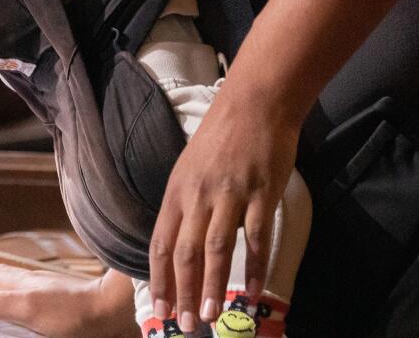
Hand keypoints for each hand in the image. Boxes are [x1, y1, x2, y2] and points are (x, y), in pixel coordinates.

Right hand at [0, 265, 136, 337]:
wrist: (106, 307)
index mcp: (18, 285)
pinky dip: (6, 284)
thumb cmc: (69, 313)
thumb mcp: (27, 310)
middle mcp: (26, 281)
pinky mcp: (52, 291)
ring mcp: (40, 285)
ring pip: (7, 278)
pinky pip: (20, 283)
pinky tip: (12, 290)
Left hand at [147, 94, 300, 331]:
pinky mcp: (260, 193)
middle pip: (184, 252)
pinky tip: (253, 290)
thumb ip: (185, 205)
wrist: (254, 104)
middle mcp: (197, 195)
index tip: (160, 309)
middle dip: (184, 293)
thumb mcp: (189, 168)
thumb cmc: (220, 136)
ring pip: (215, 249)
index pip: (160, 243)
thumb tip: (180, 245)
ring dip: (213, 286)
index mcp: (177, 191)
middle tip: (188, 325)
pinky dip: (254, 267)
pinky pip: (255, 237)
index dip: (159, 279)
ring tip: (213, 317)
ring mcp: (229, 194)